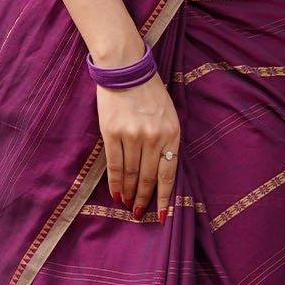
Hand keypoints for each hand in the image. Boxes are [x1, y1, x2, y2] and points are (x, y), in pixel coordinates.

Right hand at [96, 72, 180, 222]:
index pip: (169, 174)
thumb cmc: (148, 92)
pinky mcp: (112, 133)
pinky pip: (114, 165)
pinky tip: (116, 193)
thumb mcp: (168, 114)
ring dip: (129, 193)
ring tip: (127, 205)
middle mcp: (153, 137)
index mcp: (172, 133)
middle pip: (149, 178)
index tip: (161, 215)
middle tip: (139, 213)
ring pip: (132, 174)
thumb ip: (167, 140)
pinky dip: (115, 182)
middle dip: (144, 199)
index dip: (164, 198)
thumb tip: (160, 171)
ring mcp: (132, 136)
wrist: (126, 68)